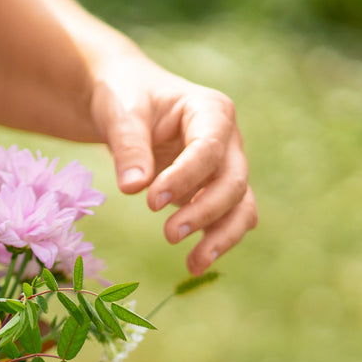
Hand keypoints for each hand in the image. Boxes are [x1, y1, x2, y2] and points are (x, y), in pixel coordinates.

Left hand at [91, 63, 257, 274]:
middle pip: (232, 180)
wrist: (125, 99)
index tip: (151, 202)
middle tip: (169, 235)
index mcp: (211, 110)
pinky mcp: (213, 188)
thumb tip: (133, 187)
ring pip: (240, 204)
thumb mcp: (121, 113)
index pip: (208, 149)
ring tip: (193, 263)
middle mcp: (227, 139)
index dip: (185, 178)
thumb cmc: (125, 98)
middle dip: (205, 211)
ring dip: (221, 235)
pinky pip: (228, 216)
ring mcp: (224, 166)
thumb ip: (128, 146)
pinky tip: (194, 264)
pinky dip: (216, 240)